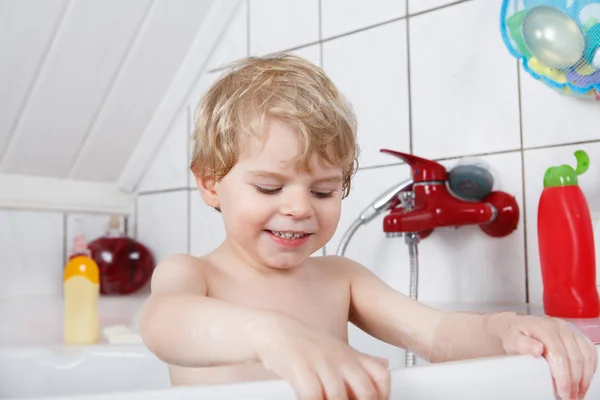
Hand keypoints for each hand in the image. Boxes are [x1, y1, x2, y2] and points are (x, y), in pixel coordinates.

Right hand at [253, 315, 390, 399]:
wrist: (275, 330)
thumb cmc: (306, 344)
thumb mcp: (338, 349)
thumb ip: (361, 360)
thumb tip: (385, 364)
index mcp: (351, 356)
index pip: (381, 376)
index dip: (382, 396)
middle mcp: (339, 359)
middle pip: (365, 391)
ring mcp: (320, 362)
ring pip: (338, 397)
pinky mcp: (299, 368)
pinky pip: (313, 395)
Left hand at [496, 313, 597, 399]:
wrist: (517, 326)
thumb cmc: (515, 335)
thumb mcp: (512, 339)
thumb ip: (522, 344)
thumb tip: (537, 349)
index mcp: (545, 328)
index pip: (559, 355)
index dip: (563, 377)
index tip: (562, 392)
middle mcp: (560, 327)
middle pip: (575, 358)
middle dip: (575, 381)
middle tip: (569, 397)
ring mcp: (571, 331)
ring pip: (586, 356)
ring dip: (585, 378)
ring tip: (577, 393)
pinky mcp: (577, 336)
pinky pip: (590, 353)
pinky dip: (590, 368)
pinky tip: (583, 380)